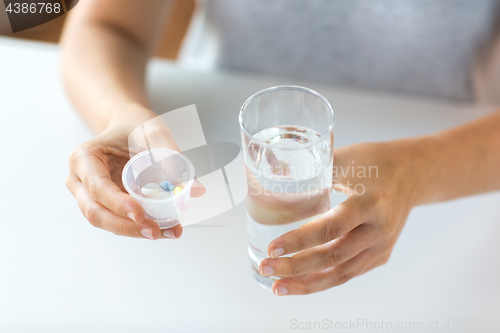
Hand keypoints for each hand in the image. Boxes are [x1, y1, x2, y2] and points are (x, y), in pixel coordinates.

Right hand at [66, 113, 204, 239]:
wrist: (128, 128)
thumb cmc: (134, 126)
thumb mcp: (154, 132)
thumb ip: (173, 157)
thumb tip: (196, 189)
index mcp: (84, 157)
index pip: (97, 186)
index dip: (118, 203)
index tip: (140, 214)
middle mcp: (80, 180)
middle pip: (96, 212)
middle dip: (127, 226)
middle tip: (155, 231)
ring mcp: (89, 196)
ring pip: (107, 222)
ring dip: (136, 231)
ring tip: (168, 231)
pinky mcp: (104, 205)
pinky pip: (119, 221)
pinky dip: (140, 227)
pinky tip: (165, 228)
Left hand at [259, 139, 419, 294]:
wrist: (413, 173)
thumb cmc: (376, 161)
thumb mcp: (345, 158)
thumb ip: (312, 169)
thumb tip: (273, 173)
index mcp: (370, 203)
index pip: (331, 227)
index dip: (300, 240)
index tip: (272, 248)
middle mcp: (378, 230)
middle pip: (333, 257)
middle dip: (296, 267)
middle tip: (266, 267)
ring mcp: (382, 247)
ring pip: (341, 274)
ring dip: (307, 283)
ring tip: (277, 286)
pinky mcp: (381, 256)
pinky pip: (349, 273)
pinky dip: (323, 280)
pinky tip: (300, 282)